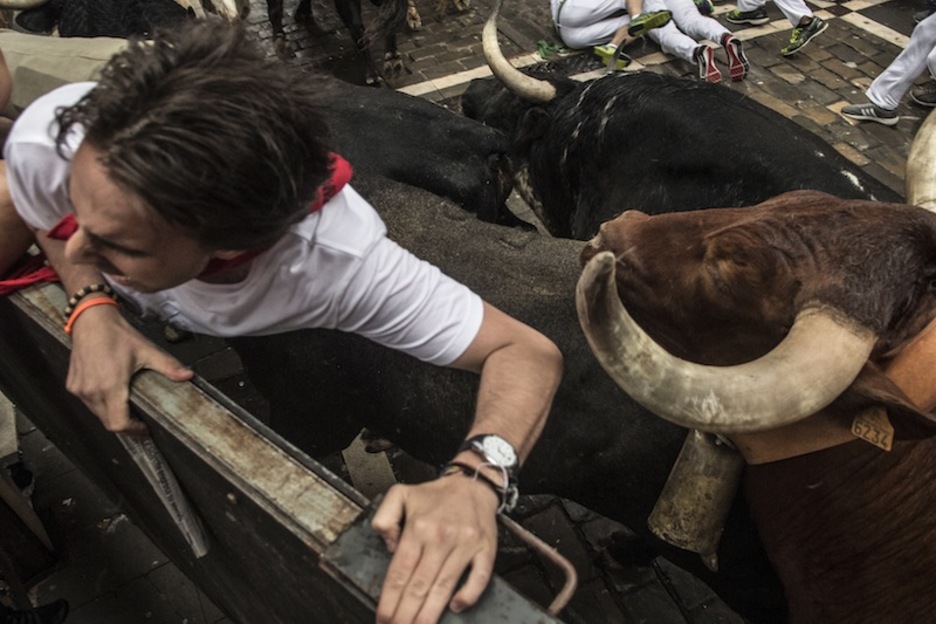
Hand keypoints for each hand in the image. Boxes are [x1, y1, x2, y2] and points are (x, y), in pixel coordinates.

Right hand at [66, 302, 192, 432]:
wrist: (90, 319)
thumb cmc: (116, 334)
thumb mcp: (146, 350)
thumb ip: (168, 366)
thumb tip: (188, 375)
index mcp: (110, 386)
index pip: (118, 423)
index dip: (133, 430)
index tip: (144, 428)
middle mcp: (92, 391)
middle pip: (108, 422)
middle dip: (125, 424)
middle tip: (140, 420)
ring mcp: (79, 389)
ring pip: (96, 413)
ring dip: (111, 414)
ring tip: (127, 408)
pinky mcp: (72, 384)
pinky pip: (87, 403)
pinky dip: (99, 404)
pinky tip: (112, 396)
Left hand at [371, 475, 498, 622]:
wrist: (473, 483)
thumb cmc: (436, 494)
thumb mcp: (400, 494)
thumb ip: (384, 517)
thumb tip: (388, 546)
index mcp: (419, 527)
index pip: (400, 572)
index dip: (390, 599)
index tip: (383, 617)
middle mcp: (441, 537)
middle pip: (419, 585)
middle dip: (405, 614)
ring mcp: (465, 544)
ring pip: (444, 586)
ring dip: (430, 613)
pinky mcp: (486, 549)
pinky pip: (479, 577)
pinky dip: (468, 595)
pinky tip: (455, 607)